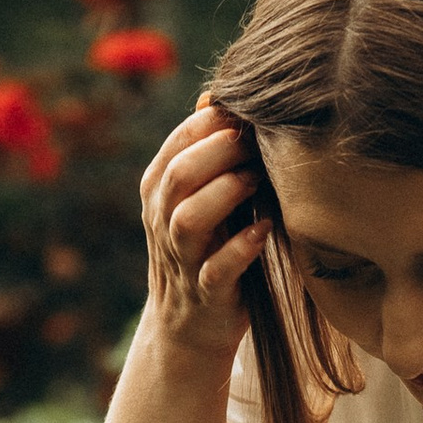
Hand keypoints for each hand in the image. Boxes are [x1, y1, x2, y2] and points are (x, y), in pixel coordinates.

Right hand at [138, 100, 269, 367]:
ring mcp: (182, 260)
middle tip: (255, 143)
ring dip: (226, 194)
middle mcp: (163, 223)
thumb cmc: (206, 246)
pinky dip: (241, 249)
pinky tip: (264, 228)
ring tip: (257, 181)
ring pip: (189, 219)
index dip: (211, 124)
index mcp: (158, 192)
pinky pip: (216, 270)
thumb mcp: (198, 196)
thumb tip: (216, 96)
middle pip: (179, 176)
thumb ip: (205, 153)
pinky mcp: (207, 294)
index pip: (176, 144)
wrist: (190, 326)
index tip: (247, 114)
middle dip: (219, 153)